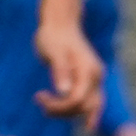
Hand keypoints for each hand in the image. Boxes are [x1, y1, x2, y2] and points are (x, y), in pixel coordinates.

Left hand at [32, 8, 102, 122]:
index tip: (39, 97)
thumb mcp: (53, 52)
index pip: (78, 99)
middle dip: (64, 111)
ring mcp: (94, 79)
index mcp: (89, 70)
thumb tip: (64, 91)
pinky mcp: (88, 80)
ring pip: (88, 107)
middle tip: (41, 103)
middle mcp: (96, 77)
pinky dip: (71, 107)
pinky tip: (54, 106)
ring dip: (67, 111)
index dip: (60, 105)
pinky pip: (86, 101)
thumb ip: (60, 71)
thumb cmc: (54, 36)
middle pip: (86, 107)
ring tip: (44, 105)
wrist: (61, 24)